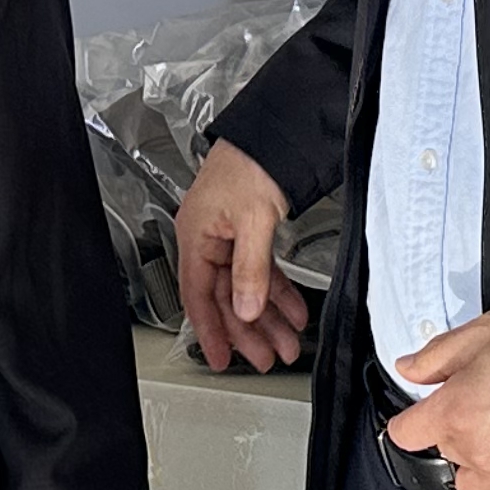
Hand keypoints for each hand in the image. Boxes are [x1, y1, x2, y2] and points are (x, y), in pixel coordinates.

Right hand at [177, 141, 308, 371]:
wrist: (274, 131)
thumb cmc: (251, 162)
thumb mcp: (253, 220)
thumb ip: (250, 269)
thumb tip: (247, 309)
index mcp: (196, 236)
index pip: (198, 296)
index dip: (210, 331)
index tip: (220, 358)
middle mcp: (208, 239)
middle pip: (225, 297)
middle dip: (249, 330)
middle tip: (267, 356)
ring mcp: (228, 236)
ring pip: (245, 287)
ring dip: (267, 316)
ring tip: (287, 340)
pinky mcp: (248, 230)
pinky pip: (260, 270)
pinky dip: (278, 291)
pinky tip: (293, 309)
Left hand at [387, 308, 489, 489]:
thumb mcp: (485, 331)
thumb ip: (437, 355)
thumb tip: (408, 369)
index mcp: (455, 411)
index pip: (406, 432)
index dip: (415, 418)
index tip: (427, 413)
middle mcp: (476, 453)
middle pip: (443, 453)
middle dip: (457, 431)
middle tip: (489, 408)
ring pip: (469, 486)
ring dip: (479, 467)